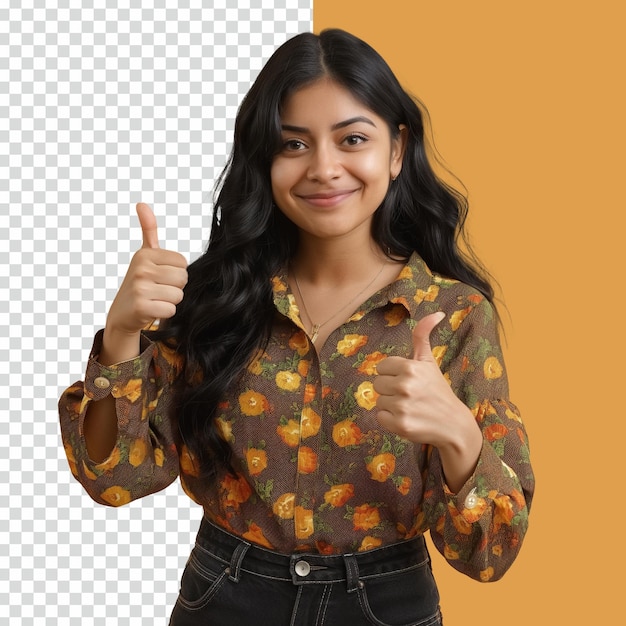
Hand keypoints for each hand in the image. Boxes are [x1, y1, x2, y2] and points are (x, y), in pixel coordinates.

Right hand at [105, 203, 187, 336]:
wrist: (122, 313)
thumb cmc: (139, 282)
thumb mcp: (144, 255)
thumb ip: (148, 230)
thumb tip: (142, 204)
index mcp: (145, 254)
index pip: (183, 263)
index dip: (175, 273)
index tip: (160, 276)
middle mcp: (141, 268)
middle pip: (183, 278)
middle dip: (175, 287)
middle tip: (158, 290)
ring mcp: (140, 288)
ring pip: (178, 295)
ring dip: (170, 301)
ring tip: (154, 299)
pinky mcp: (141, 307)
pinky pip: (171, 309)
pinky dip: (164, 313)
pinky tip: (151, 310)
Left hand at [374, 311, 482, 490]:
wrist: (454, 425)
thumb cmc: (438, 390)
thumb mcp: (429, 361)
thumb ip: (423, 336)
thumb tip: (437, 313)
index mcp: (410, 367)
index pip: (381, 367)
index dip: (393, 374)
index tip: (408, 380)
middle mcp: (405, 385)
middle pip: (377, 384)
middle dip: (390, 389)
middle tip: (409, 395)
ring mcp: (402, 406)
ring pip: (378, 401)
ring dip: (391, 405)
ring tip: (410, 407)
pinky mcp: (400, 425)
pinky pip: (379, 417)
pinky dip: (390, 420)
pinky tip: (407, 419)